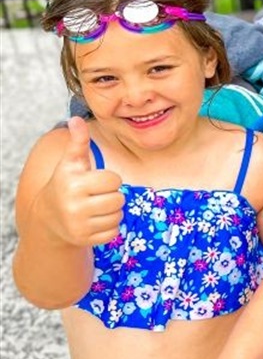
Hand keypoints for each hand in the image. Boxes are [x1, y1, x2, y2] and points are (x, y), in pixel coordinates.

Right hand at [41, 117, 123, 246]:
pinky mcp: (84, 240)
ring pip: (118, 216)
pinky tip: (94, 221)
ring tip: (95, 208)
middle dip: (112, 196)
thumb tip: (76, 119)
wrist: (47, 217)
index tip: (95, 181)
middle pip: (119, 199)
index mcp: (74, 184)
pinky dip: (109, 227)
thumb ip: (78, 142)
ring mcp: (79, 225)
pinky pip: (114, 232)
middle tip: (96, 196)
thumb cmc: (66, 184)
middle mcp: (74, 206)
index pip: (114, 181)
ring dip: (111, 212)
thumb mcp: (71, 163)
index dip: (109, 180)